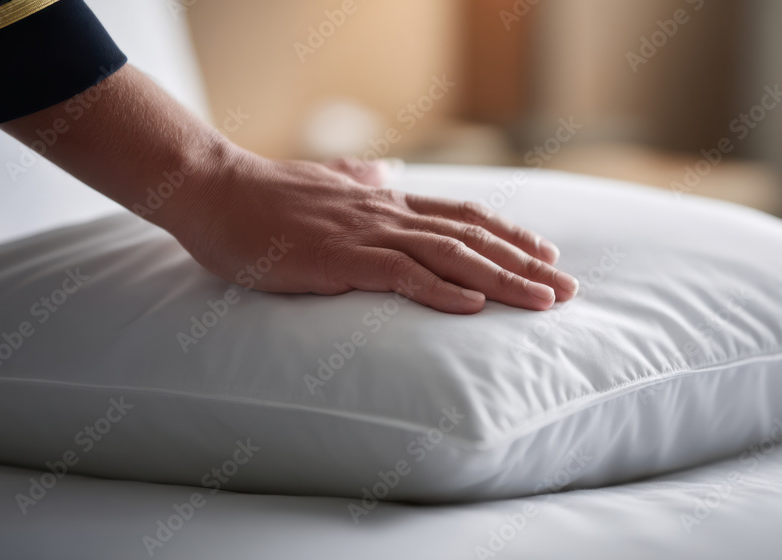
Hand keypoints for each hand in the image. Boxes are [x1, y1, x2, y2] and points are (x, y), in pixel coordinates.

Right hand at [174, 153, 578, 313]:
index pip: (463, 216)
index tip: (545, 252)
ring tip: (541, 300)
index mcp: (386, 201)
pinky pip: (401, 275)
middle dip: (524, 264)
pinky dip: (441, 290)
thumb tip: (390, 171)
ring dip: (501, 279)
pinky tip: (474, 305)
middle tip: (566, 288)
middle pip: (472, 238)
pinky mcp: (339, 258)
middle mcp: (387, 213)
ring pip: (450, 256)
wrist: (214, 191)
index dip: (509, 234)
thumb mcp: (327, 182)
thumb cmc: (264, 196)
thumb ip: (363, 177)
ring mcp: (366, 234)